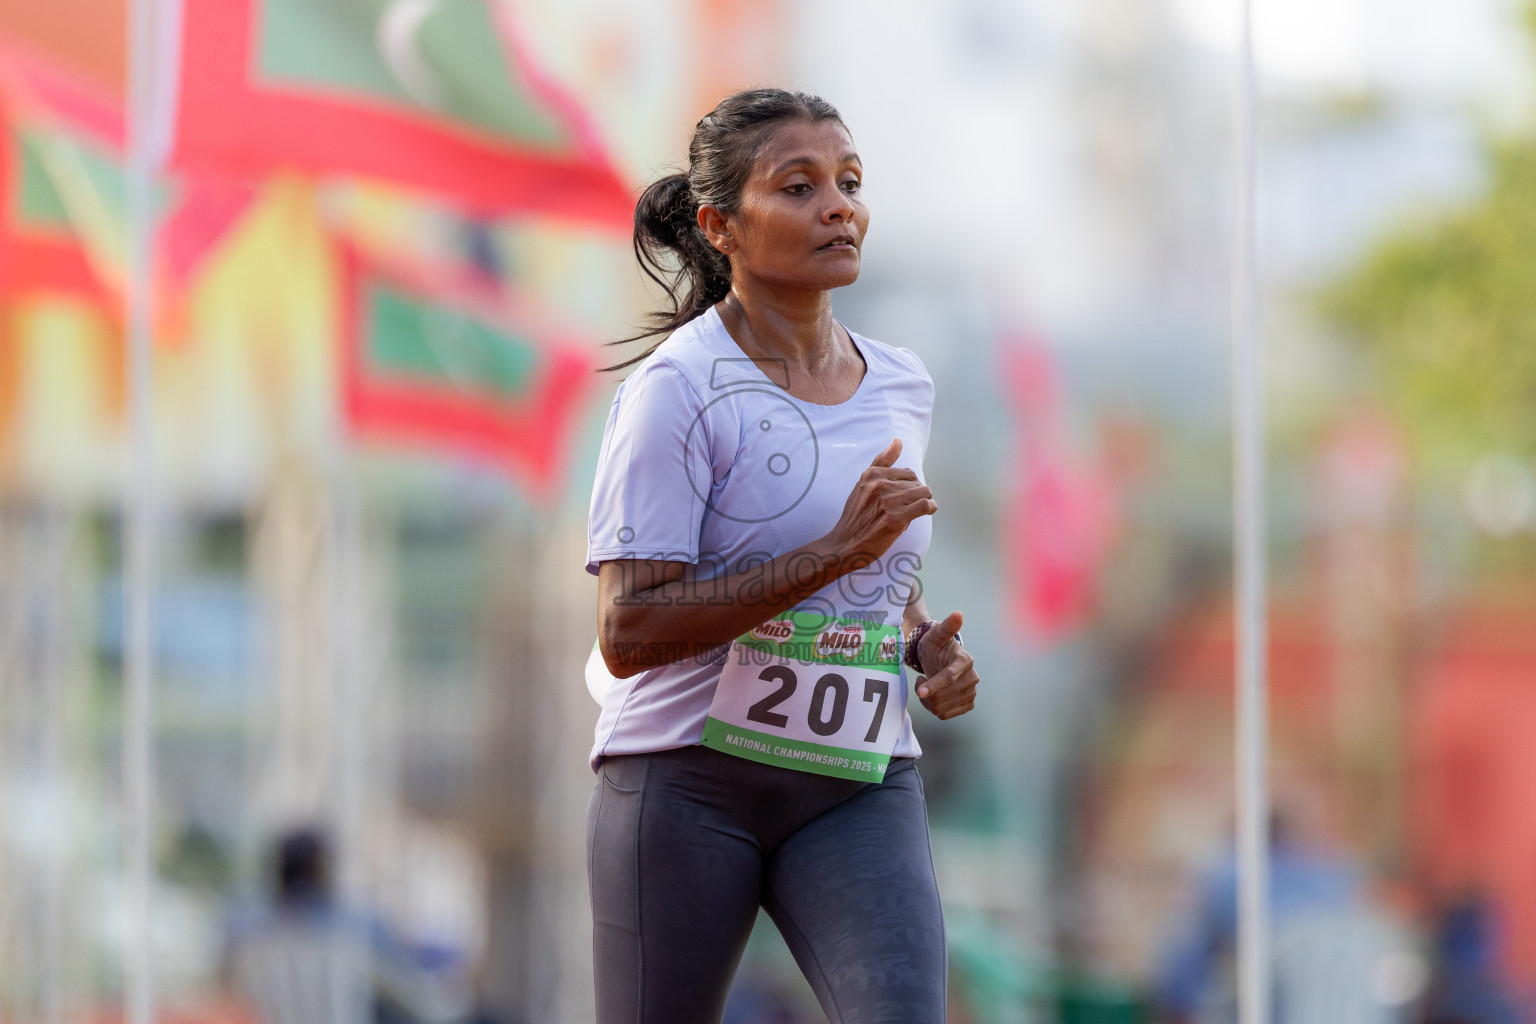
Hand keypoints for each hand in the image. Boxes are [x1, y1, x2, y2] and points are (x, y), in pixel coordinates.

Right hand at [824, 438, 935, 562]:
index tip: (905, 498)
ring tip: (918, 510)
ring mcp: (887, 502)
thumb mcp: (863, 484)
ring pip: (923, 492)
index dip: (910, 486)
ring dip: (925, 502)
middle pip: (916, 483)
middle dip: (917, 495)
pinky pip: (924, 505)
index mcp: (871, 474)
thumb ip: (881, 462)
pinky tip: (925, 513)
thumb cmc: (856, 516)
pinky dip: (929, 508)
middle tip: (908, 508)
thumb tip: (898, 440)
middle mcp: (878, 485)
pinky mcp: (895, 519)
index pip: (907, 473)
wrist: (845, 545)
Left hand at [915, 611, 977, 719]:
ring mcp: (971, 693)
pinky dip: (933, 708)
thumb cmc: (936, 645)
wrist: (939, 658)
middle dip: (926, 691)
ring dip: (927, 700)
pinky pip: (944, 715)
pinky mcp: (968, 704)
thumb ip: (946, 626)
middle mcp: (972, 678)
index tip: (919, 691)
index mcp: (965, 660)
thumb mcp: (937, 634)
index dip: (934, 685)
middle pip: (942, 697)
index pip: (949, 677)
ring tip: (927, 686)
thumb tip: (958, 614)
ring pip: (941, 708)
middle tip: (921, 680)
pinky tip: (933, 696)